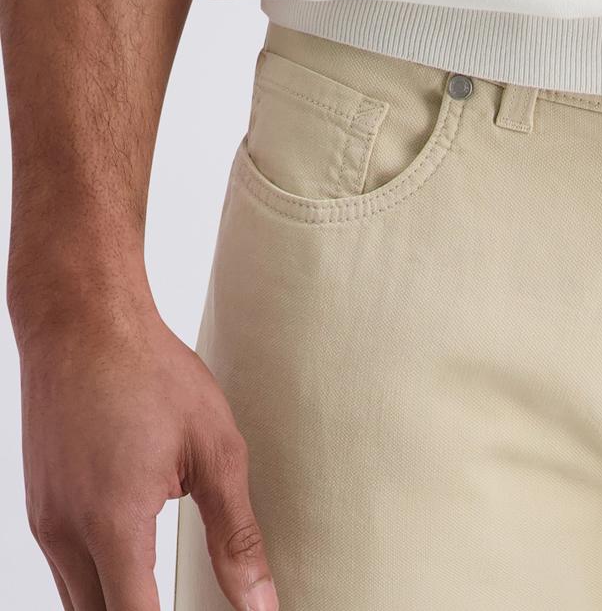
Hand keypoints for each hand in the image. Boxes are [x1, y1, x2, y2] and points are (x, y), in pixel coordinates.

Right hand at [18, 304, 278, 610]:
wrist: (82, 320)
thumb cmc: (149, 371)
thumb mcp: (214, 448)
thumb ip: (236, 534)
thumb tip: (261, 602)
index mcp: (114, 524)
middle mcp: (67, 533)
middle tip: (185, 600)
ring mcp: (45, 519)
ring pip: (80, 601)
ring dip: (123, 603)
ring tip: (163, 586)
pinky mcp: (39, 503)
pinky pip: (67, 566)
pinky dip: (101, 576)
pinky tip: (134, 549)